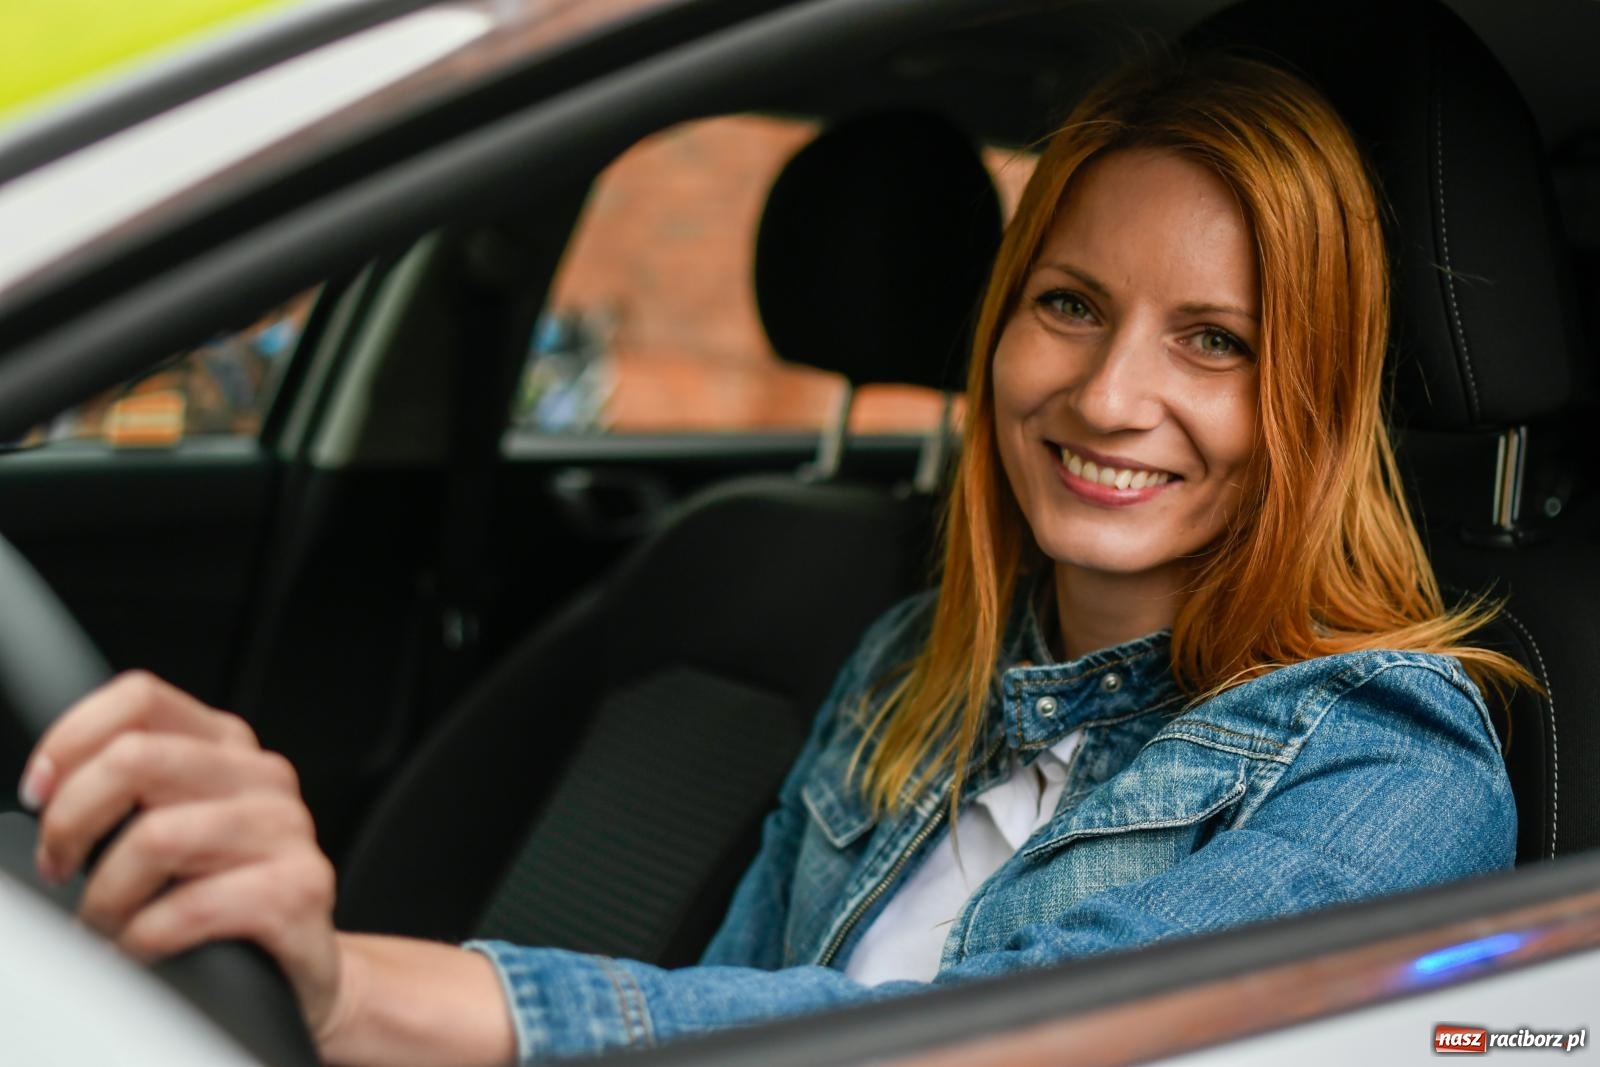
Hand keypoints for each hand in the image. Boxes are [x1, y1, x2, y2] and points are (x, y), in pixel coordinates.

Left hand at [20, 670, 342, 1036]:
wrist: (296, 969)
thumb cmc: (220, 899)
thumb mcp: (173, 826)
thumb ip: (129, 791)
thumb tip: (46, 785)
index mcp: (227, 746)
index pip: (141, 697)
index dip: (71, 739)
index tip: (39, 792)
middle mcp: (262, 776)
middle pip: (137, 757)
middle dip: (71, 819)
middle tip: (60, 866)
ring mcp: (287, 829)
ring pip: (157, 836)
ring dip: (105, 895)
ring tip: (103, 921)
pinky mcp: (301, 889)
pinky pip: (190, 909)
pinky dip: (142, 938)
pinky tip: (139, 948)